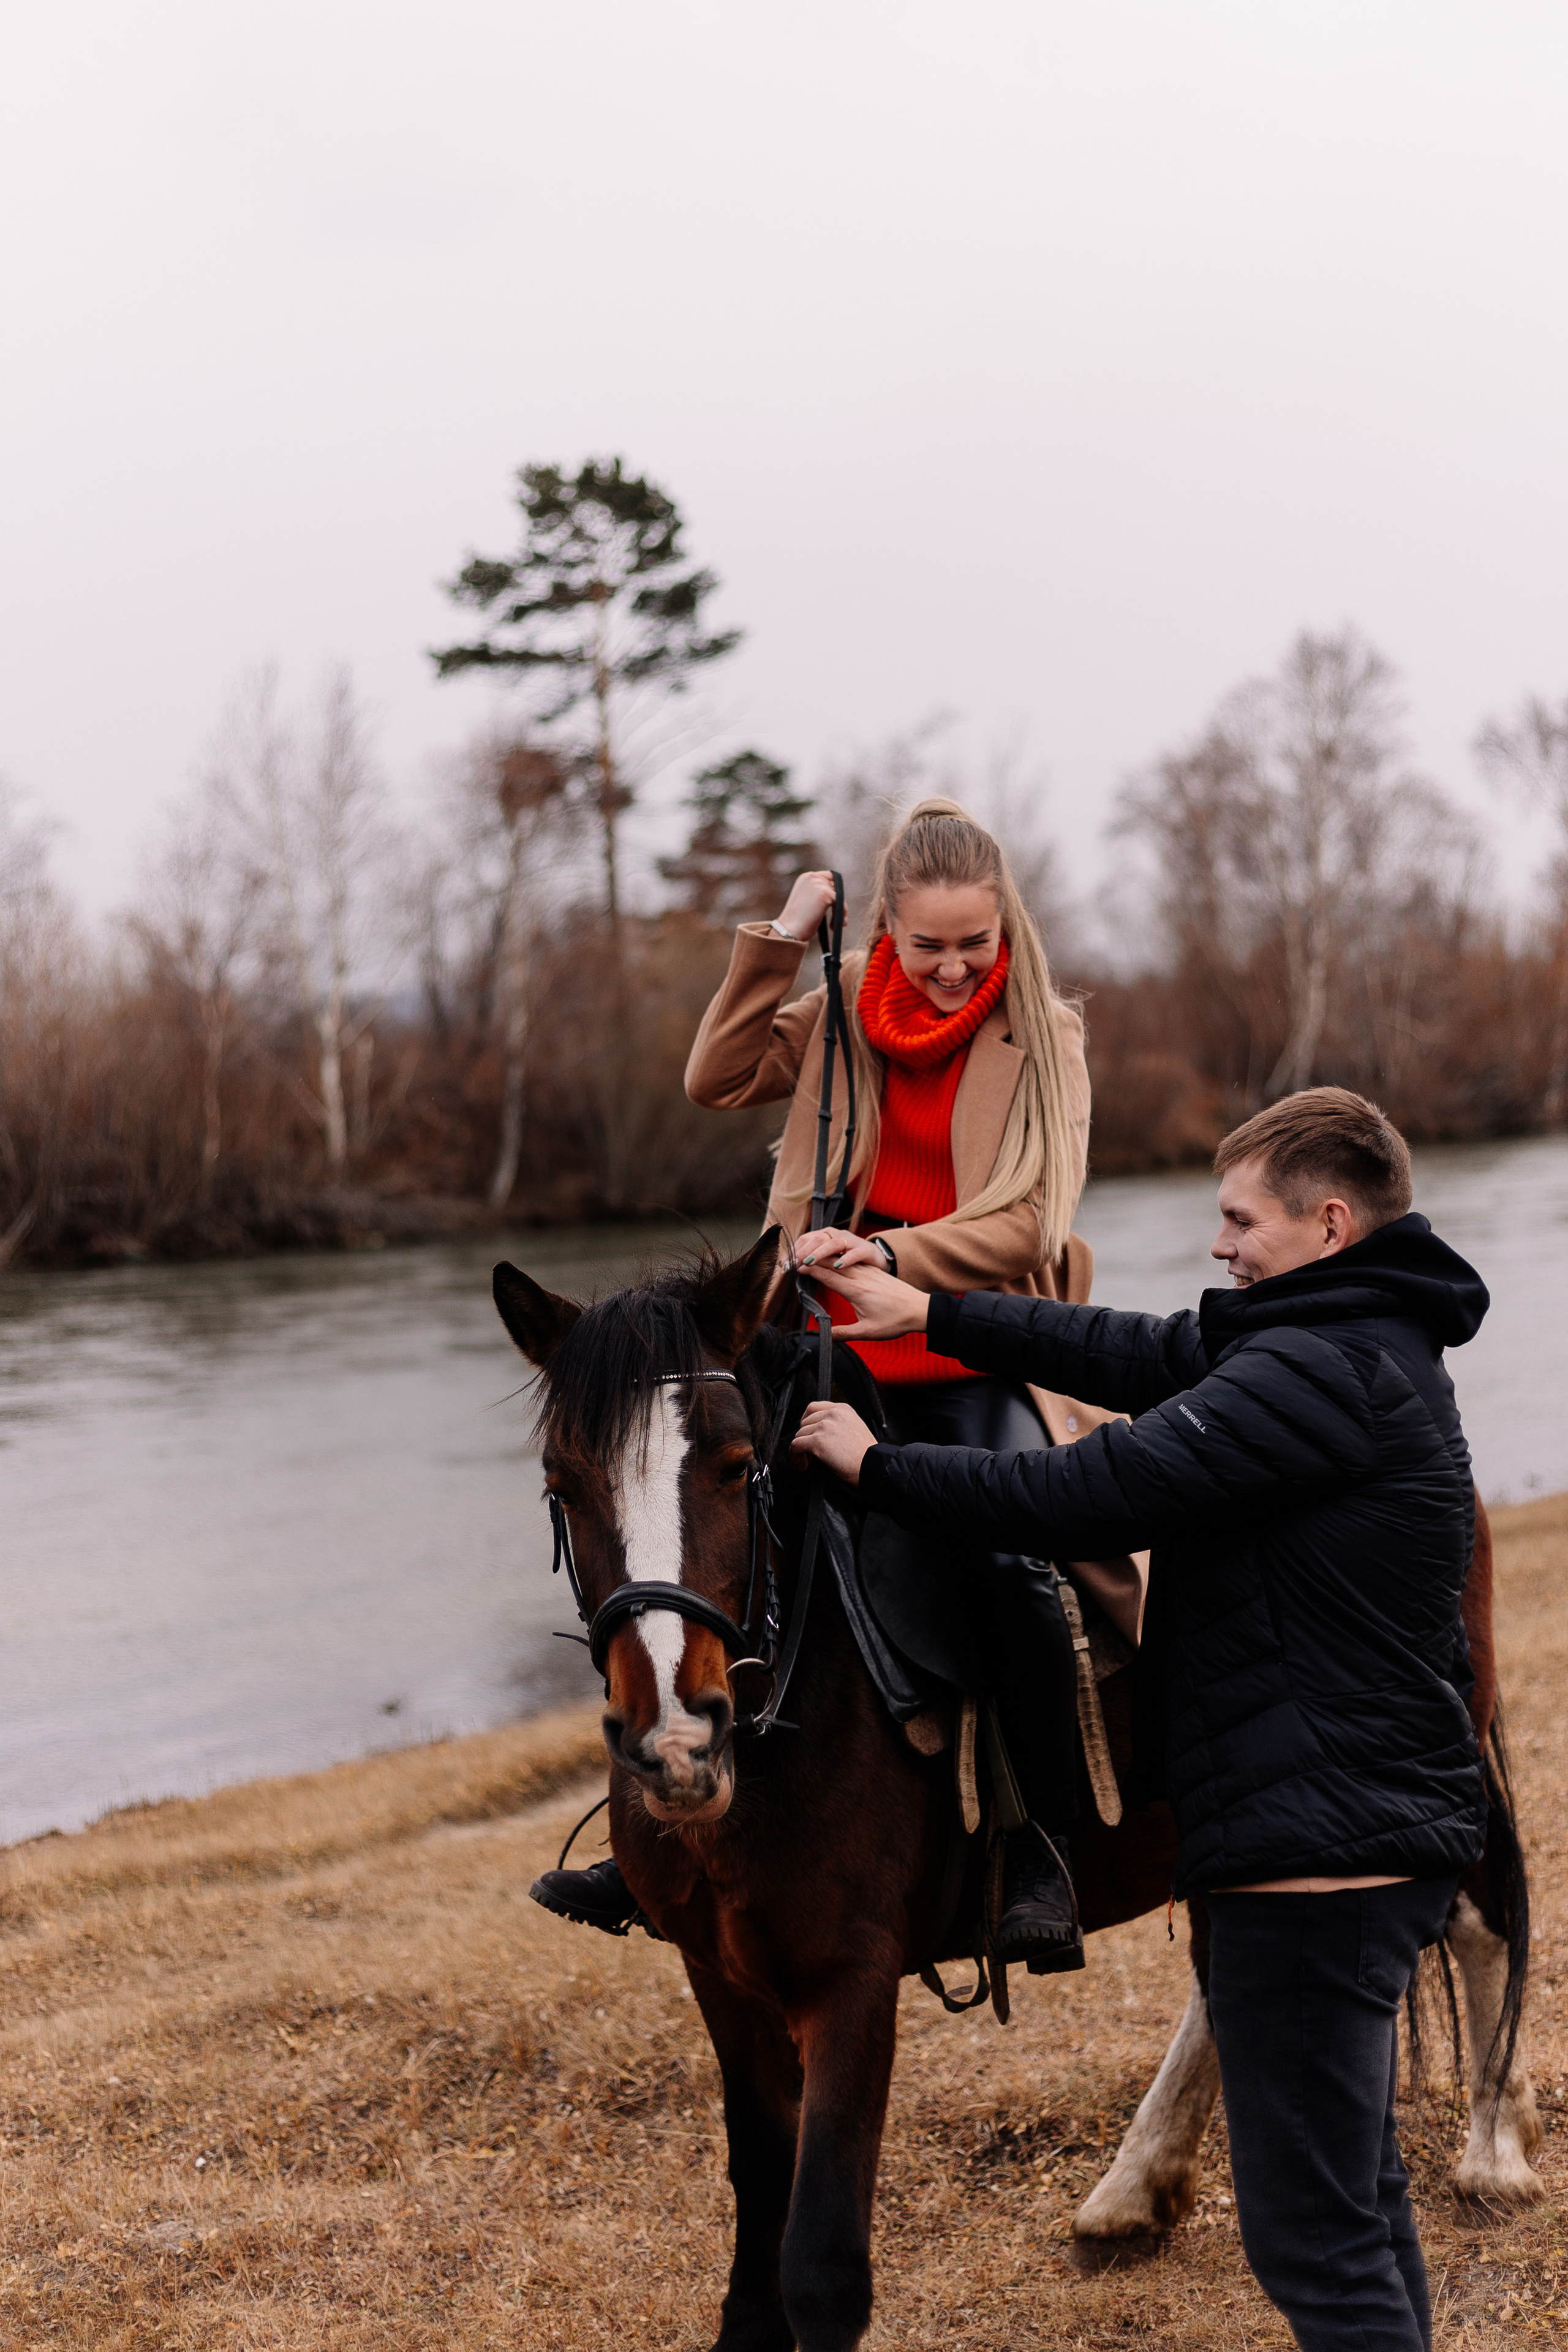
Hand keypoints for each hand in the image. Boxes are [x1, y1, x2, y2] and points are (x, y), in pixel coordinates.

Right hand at [775, 871, 838, 940]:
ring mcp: (819, 884)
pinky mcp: (826, 893)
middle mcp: (811, 877)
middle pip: (835, 885)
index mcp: (805, 877)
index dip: (832, 891)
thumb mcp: (806, 901)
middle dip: (837, 900)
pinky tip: (832, 927)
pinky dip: (841, 915)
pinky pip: (841, 903)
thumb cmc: (796, 922)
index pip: (827, 877)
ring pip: (839, 896)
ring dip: (840, 910)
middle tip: (836, 916)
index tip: (834, 905)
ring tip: (835, 925)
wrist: (788, 930)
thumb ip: (818, 894)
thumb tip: (836, 896)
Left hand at [791, 1400, 878, 1484]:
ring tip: (807, 1460)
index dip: (806, 1422)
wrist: (872, 1465)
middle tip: (808, 1452)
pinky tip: (802, 1464)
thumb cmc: (866, 1453)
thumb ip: (838, 1423)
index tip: (807, 1433)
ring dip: (799, 1449)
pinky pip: (796, 1446)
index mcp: (842, 1409)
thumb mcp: (854, 1427)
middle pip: (805, 1422)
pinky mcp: (818, 1441)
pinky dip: (795, 1456)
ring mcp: (824, 1426)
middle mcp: (832, 1414)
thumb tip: (820, 1431)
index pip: (813, 1408)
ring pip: (799, 1434)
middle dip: (804, 1437)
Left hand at [795, 1226, 883, 1274]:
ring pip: (833, 1243)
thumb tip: (794, 1268)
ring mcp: (851, 1242)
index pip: (806, 1238)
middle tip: (795, 1263)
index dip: (795, 1250)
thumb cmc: (848, 1259)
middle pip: (818, 1239)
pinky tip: (838, 1266)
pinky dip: (845, 1259)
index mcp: (826, 1236)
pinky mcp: (865, 1250)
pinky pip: (855, 1253)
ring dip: (820, 1253)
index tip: (786, 1264)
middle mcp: (837, 1235)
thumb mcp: (830, 1258)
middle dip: (804, 1250)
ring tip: (809, 1262)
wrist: (876, 1258)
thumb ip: (814, 1260)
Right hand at [797, 1253, 930, 1340]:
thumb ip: (845, 1333)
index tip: (796, 1267)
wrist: (919, 1309)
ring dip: (823, 1256)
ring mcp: (868, 1272)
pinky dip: (838, 1258)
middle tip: (795, 1257)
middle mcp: (860, 1277)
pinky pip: (851, 1261)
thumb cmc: (895, 1321)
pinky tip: (832, 1259)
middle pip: (831, 1263)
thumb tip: (826, 1335)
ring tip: (809, 1255)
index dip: (811, 1269)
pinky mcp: (874, 1271)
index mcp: (856, 1290)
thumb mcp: (868, 1331)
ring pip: (841, 1259)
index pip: (828, 1275)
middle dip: (812, 1259)